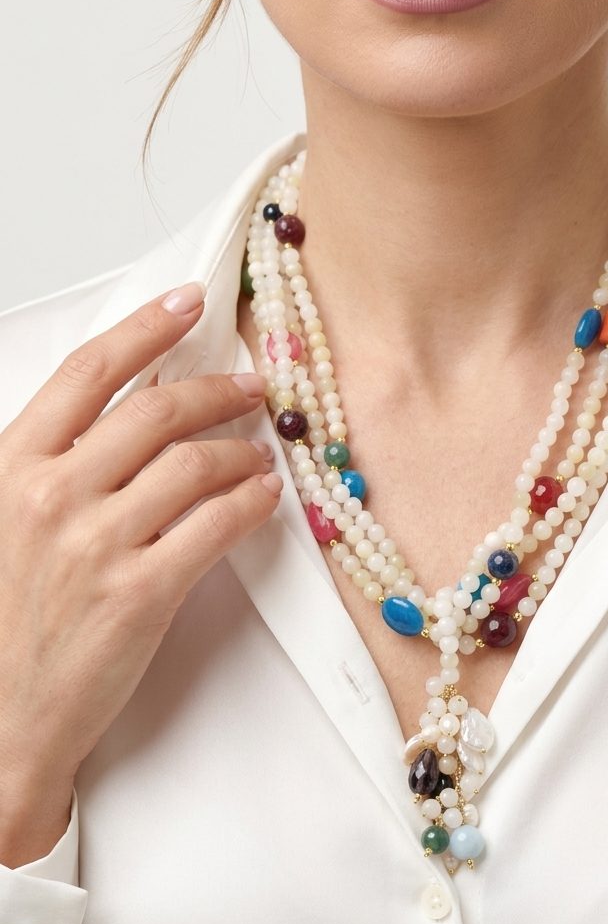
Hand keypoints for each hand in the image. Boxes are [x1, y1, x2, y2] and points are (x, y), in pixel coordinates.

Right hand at [0, 281, 282, 792]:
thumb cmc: (4, 620)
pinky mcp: (140, 594)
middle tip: (250, 386)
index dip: (146, 327)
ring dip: (241, 448)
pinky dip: (252, 502)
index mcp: (12, 466)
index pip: (89, 373)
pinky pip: (217, 526)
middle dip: (215, 389)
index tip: (189, 304)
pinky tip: (265, 496)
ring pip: (196, 464)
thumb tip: (129, 410)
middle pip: (155, 411)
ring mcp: (97, 544)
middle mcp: (52, 494)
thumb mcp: (2, 520)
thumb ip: (54, 464)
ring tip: (259, 451)